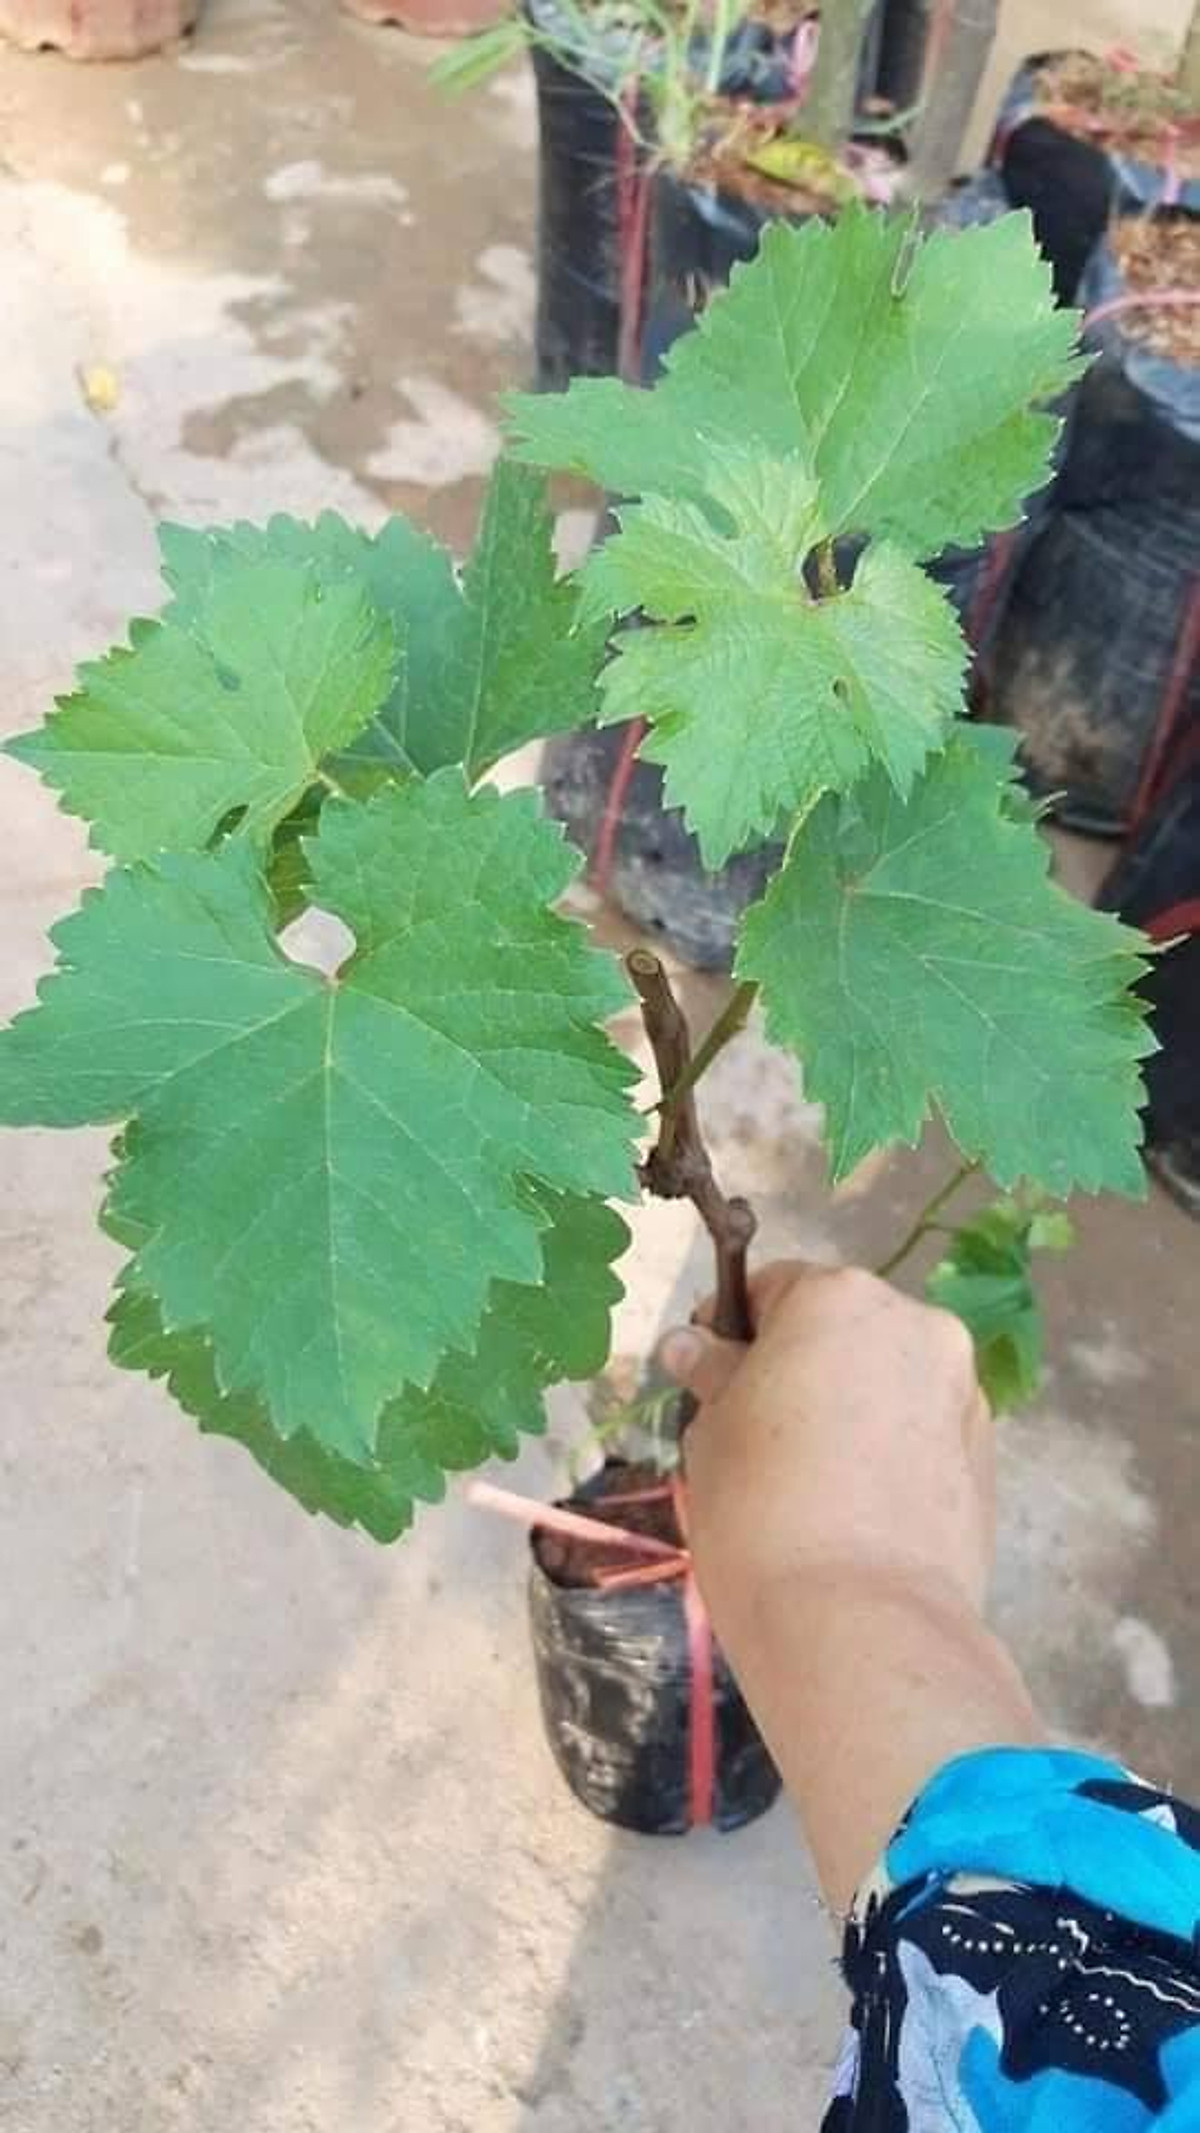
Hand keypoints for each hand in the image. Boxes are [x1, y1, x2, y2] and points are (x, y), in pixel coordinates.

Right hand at [663, 1261, 994, 1622]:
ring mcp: (962, 1391)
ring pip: (887, 1382)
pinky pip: (921, 1433)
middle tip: (760, 1443)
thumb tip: (694, 1345)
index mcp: (839, 1298)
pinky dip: (890, 1453)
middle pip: (841, 1330)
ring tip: (813, 1486)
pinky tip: (858, 1513)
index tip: (714, 1386)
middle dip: (802, 1370)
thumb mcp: (711, 1433)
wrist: (860, 1622)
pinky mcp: (987, 1457)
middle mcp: (916, 1325)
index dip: (734, 1334)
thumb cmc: (761, 1508)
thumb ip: (714, 1375)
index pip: (773, 1288)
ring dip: (852, 1410)